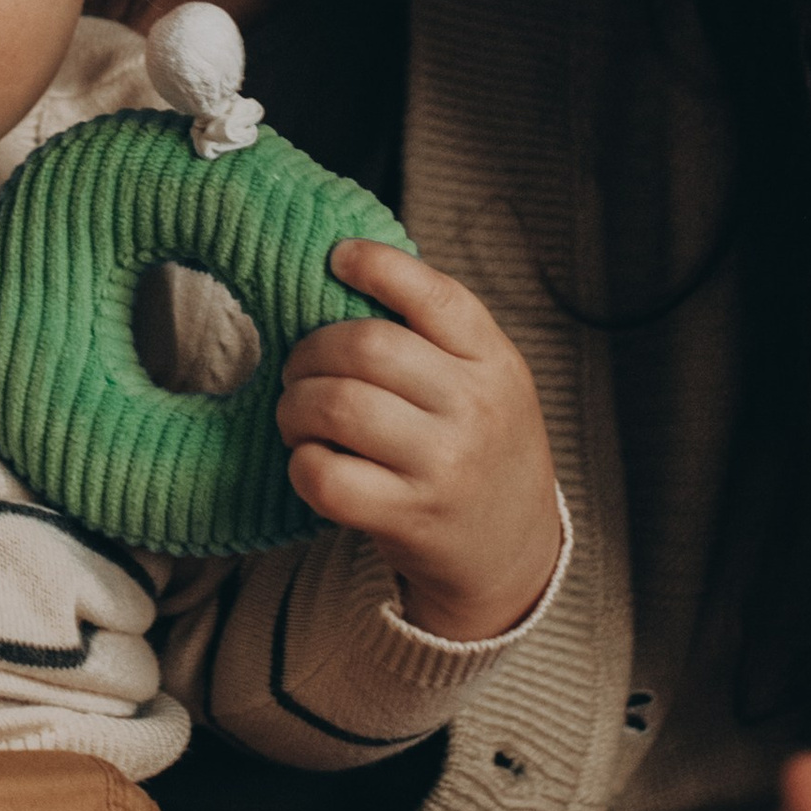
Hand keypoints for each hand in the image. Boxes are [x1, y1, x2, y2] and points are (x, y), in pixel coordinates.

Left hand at [275, 241, 561, 639]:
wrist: (514, 551)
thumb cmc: (483, 448)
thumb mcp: (490, 381)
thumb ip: (437, 335)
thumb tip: (349, 267)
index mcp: (495, 362)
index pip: (435, 296)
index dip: (377, 266)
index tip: (337, 259)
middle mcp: (474, 409)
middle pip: (367, 347)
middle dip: (311, 350)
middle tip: (299, 367)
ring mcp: (442, 466)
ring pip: (337, 406)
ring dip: (296, 404)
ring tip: (296, 412)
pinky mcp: (407, 517)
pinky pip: (326, 476)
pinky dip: (301, 461)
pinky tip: (310, 458)